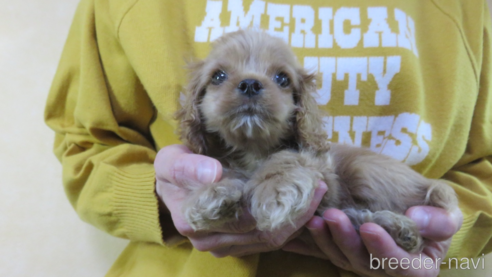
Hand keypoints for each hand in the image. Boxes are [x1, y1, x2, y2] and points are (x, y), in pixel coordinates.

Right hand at [154, 144, 327, 256]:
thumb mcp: (170, 161)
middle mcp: (212, 241)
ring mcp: (225, 245)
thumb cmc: (172, 170)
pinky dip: (289, 224)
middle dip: (298, 213)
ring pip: (271, 241)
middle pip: (265, 235)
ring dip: (298, 220)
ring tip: (317, 192)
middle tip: (319, 185)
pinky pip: (269, 240)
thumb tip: (213, 174)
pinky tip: (304, 205)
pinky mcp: (237, 243)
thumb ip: (188, 167)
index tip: (305, 182)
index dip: (281, 206)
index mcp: (196, 223)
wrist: (169, 186)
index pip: (247, 221)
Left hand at [283, 206, 462, 276]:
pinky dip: (311, 243)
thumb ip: (442, 215)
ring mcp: (362, 259)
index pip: (409, 269)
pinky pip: (324, 253)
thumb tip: (417, 220)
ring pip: (344, 260)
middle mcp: (388, 266)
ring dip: (327, 241)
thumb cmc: (416, 191)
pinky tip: (299, 231)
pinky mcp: (339, 250)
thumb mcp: (439, 197)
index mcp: (419, 260)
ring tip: (315, 218)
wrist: (379, 177)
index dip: (388, 252)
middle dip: (349, 242)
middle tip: (334, 216)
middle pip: (369, 266)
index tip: (370, 227)